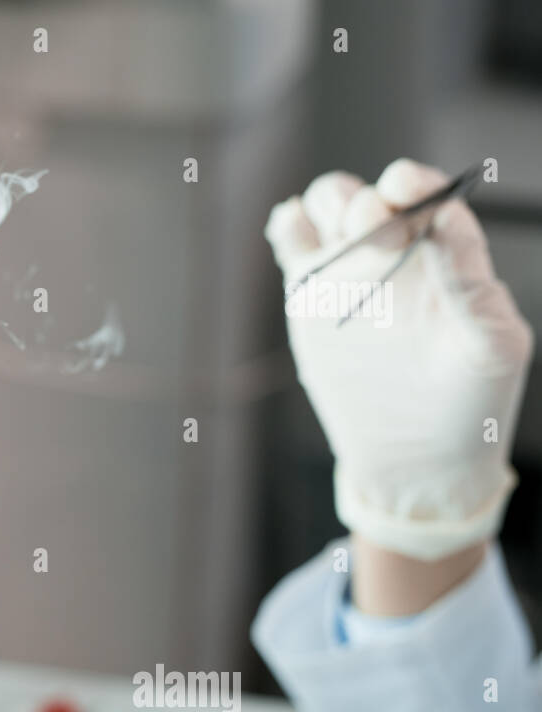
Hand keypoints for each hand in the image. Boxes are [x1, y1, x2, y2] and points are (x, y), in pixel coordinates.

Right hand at [265, 158, 532, 561]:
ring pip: (328, 208)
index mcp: (446, 257)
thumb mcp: (490, 345)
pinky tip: (290, 230)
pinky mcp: (310, 300)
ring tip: (339, 238)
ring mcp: (350, 275)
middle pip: (367, 196)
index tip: (403, 190)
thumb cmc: (469, 404)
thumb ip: (471, 281)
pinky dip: (287, 226)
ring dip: (328, 206)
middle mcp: (396, 256)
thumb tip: (446, 220)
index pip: (425, 198)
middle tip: (375, 235)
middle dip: (366, 203)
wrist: (415, 460)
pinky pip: (292, 246)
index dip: (412, 184)